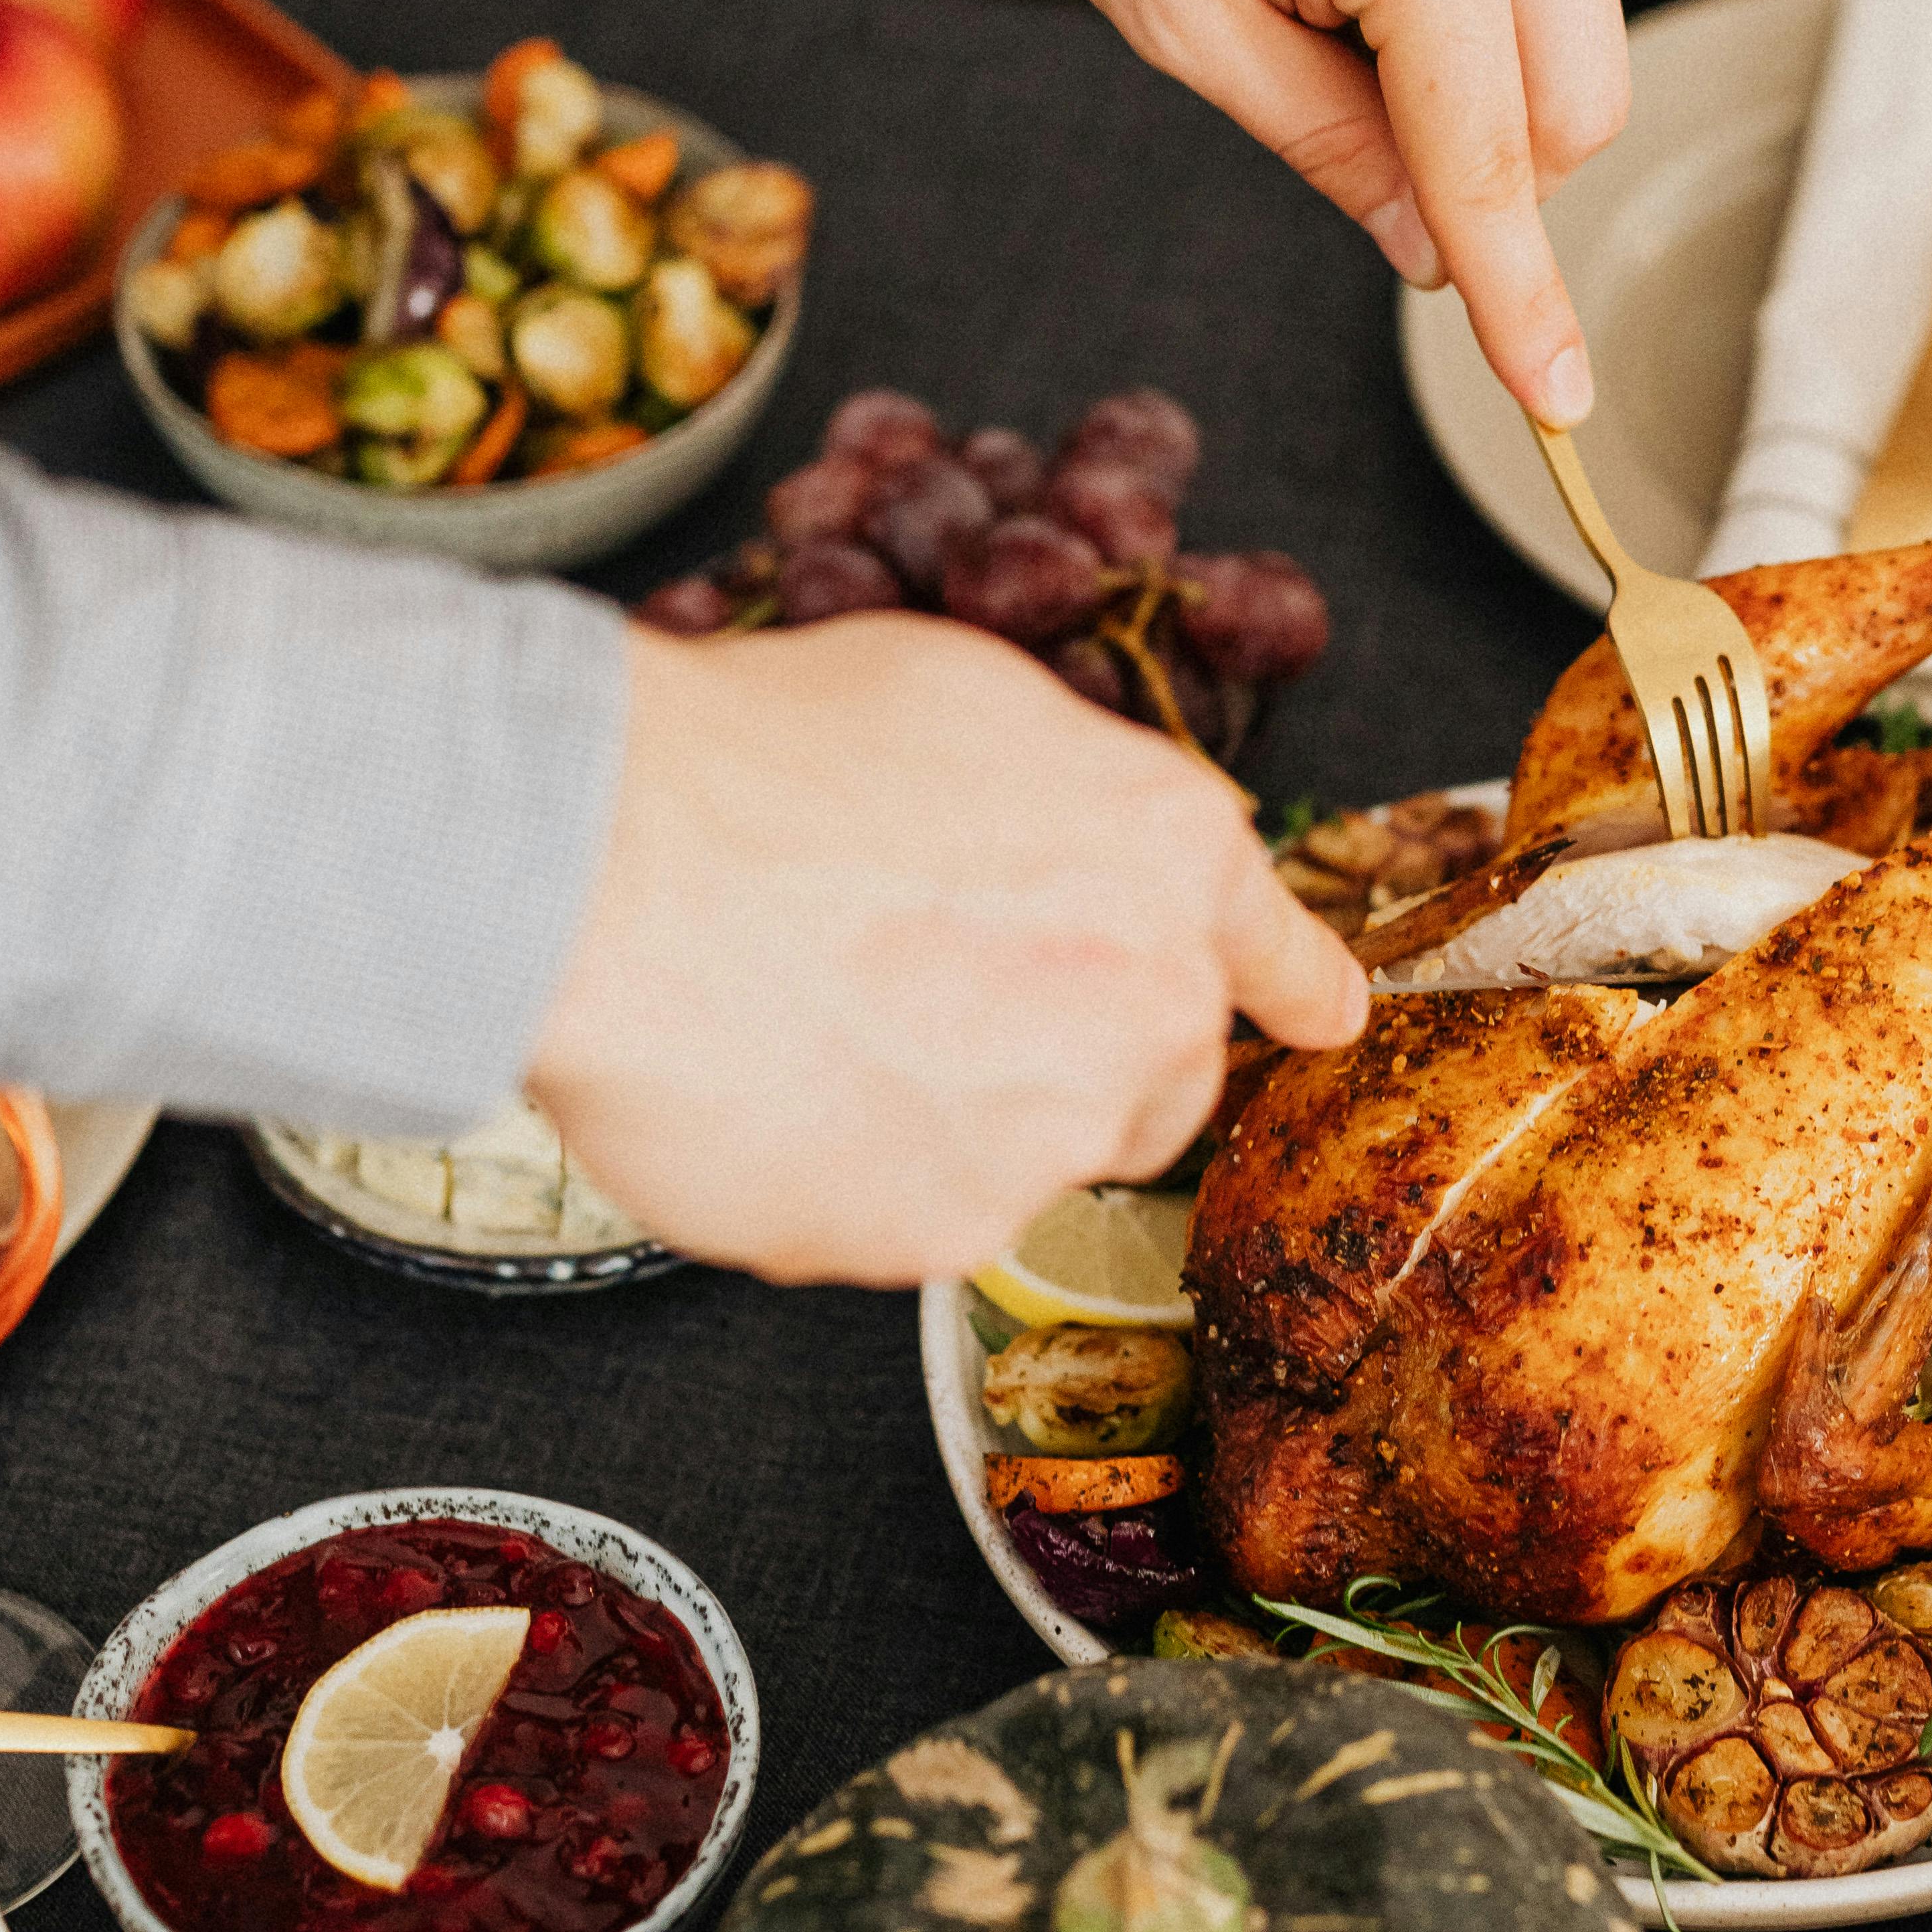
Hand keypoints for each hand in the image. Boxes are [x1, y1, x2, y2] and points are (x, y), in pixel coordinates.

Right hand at [525, 615, 1365, 1281]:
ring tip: (810, 1017)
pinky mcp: (947, 1231)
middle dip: (1068, 1051)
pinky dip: (846, 1171)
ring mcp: (1053, 1132)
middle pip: (1155, 1074)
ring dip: (943, 1109)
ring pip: (1025, 1151)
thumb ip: (1063, 792)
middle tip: (926, 993)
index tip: (1319, 1018)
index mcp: (1167, 851)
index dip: (1293, 986)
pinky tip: (769, 1085)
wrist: (612, 867)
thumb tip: (1062, 837)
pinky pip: (910, 1215)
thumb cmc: (758, 757)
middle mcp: (1146, 1002)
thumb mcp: (958, 700)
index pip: (1278, 951)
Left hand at [975, 0, 1628, 423]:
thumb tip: (1426, 248)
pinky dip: (1482, 7)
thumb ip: (1322, 141)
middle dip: (1491, 173)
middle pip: (1578, 113)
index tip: (1562, 400)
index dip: (1522, 296)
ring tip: (1334, 6)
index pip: (1494, 159)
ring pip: (1583, 42)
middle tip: (1343, 117)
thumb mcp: (1178, 17)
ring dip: (1486, 85)